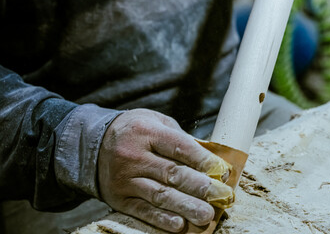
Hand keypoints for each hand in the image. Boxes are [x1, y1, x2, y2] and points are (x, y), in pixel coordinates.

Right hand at [98, 109, 232, 232]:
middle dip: (200, 186)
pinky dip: (162, 220)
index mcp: (146, 131)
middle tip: (221, 195)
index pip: (180, 147)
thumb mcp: (155, 121)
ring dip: (186, 206)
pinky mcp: (120, 199)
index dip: (204, 160)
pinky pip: (143, 211)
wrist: (92, 144)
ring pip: (160, 195)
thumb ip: (179, 137)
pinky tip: (180, 225)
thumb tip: (209, 159)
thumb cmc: (134, 131)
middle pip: (172, 173)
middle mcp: (134, 155)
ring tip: (206, 215)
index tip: (223, 171)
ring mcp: (126, 179)